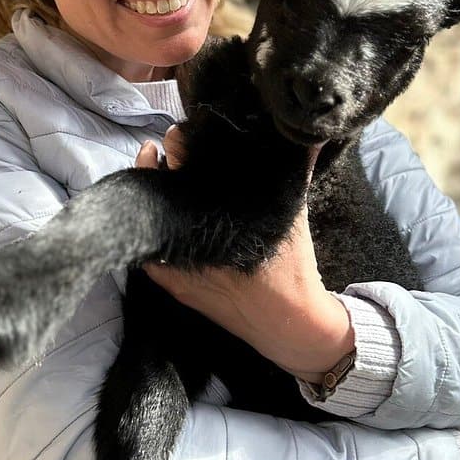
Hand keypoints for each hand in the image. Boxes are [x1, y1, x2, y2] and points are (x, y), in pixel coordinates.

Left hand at [134, 128, 353, 379]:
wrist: (291, 325)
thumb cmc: (292, 268)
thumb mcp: (294, 214)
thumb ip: (296, 171)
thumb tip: (309, 135)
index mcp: (219, 226)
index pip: (187, 179)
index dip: (178, 152)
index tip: (173, 134)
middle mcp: (192, 248)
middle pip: (165, 198)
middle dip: (161, 168)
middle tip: (164, 146)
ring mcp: (179, 271)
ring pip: (153, 224)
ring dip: (154, 195)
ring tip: (155, 166)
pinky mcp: (175, 287)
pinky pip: (149, 254)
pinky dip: (149, 229)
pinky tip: (153, 208)